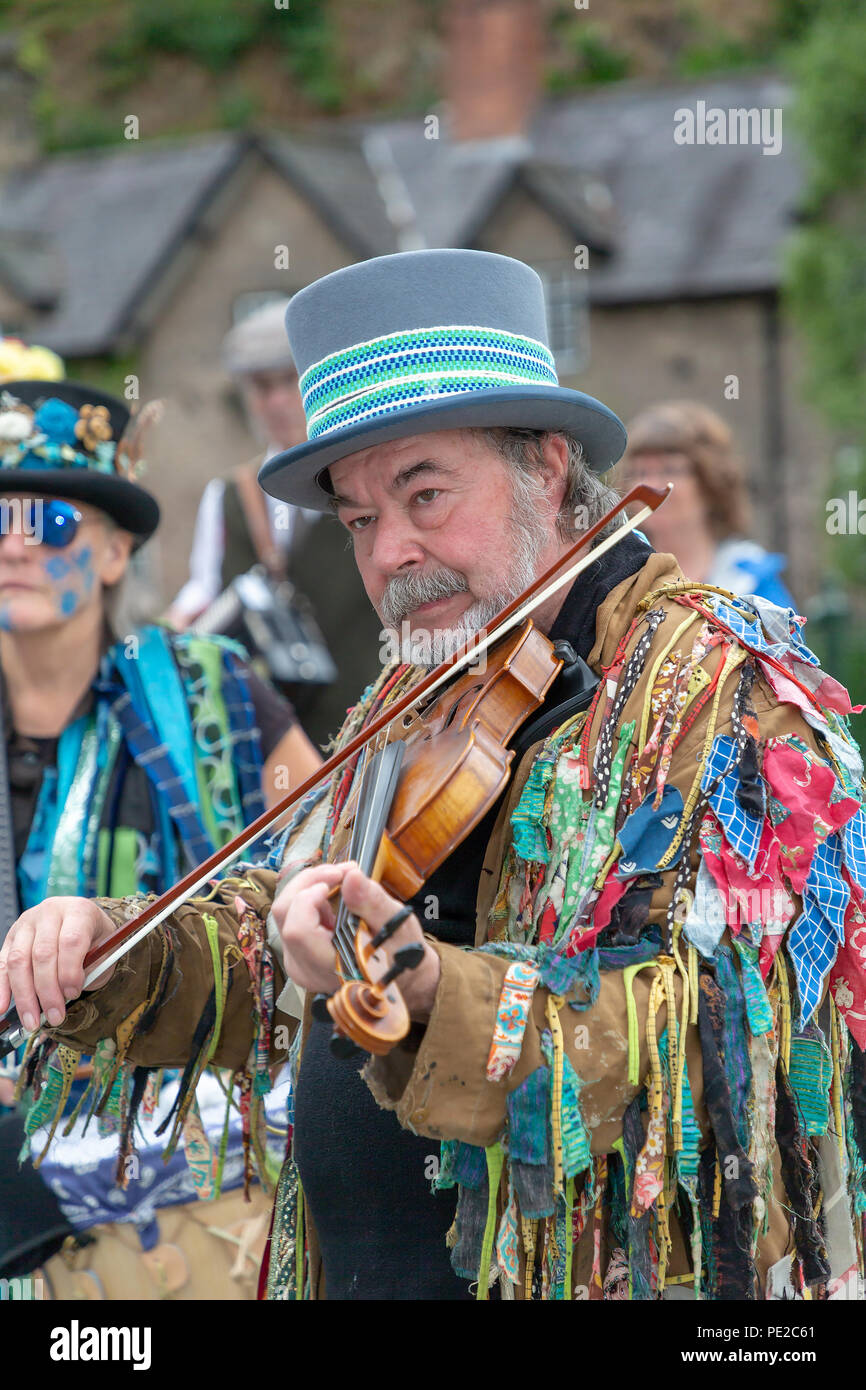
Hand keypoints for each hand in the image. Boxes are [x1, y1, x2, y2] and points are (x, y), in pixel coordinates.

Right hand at [0, 898, 117, 1033]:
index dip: (70, 971)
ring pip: (19, 960)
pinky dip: (2, 988)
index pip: (70, 940)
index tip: (73, 994)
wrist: (83, 923)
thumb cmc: (95, 939)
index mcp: (78, 911)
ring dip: (25, 996)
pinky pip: (3, 964)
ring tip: (33, 1021)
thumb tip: (65, 994)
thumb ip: (90, 969)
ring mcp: (27, 923)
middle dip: (48, 991)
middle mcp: (50, 912)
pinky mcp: (11, 937)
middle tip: (55, 1016)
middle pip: (42, 953)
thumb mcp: (104, 950)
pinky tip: (4, 1007)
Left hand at [272, 862, 440, 1022]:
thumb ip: (372, 903)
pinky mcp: (297, 952)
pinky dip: (310, 898)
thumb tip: (351, 877)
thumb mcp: (396, 926)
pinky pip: (292, 917)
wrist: (400, 976)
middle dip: (311, 881)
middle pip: (285, 913)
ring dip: (311, 887)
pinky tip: (334, 897)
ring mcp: (296, 960)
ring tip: (342, 882)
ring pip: (285, 911)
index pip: (298, 929)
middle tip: (341, 871)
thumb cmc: (400, 953)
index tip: (339, 878)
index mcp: (326, 967)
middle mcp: (303, 966)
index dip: (311, 896)